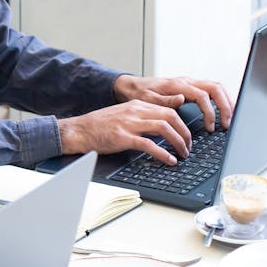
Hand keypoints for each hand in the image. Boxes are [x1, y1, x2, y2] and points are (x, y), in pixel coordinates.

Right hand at [58, 100, 192, 164]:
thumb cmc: (98, 126)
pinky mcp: (123, 137)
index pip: (168, 110)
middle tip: (188, 146)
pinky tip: (168, 160)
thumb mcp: (123, 115)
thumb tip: (161, 129)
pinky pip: (149, 144)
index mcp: (137, 105)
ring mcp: (129, 123)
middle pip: (171, 117)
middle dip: (185, 133)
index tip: (186, 136)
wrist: (78, 130)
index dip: (182, 124)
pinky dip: (162, 153)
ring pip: (164, 128)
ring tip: (182, 154)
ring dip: (178, 142)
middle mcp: (135, 111)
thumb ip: (141, 118)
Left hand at [113, 74, 233, 131]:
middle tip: (227, 123)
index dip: (210, 112)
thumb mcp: (147, 99)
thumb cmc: (138, 93)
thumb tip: (182, 99)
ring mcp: (189, 83)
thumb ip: (165, 101)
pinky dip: (220, 100)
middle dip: (225, 106)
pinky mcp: (190, 87)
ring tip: (229, 119)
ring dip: (226, 102)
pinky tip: (222, 111)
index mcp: (178, 85)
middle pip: (216, 88)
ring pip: (216, 87)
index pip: (203, 96)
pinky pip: (211, 90)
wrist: (131, 86)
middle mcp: (186, 81)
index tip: (210, 128)